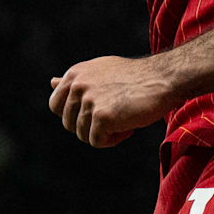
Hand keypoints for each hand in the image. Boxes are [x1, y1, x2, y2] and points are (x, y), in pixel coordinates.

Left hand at [48, 55, 180, 147]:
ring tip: (124, 119)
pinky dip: (113, 140)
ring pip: (83, 135)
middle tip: (114, 116)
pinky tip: (129, 126)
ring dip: (104, 133)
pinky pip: (97, 141)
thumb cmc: (135, 77)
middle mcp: (78, 85)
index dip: (74, 115)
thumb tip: (51, 82)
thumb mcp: (100, 72)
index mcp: (75, 74)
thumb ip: (76, 81)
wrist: (163, 78)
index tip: (96, 111)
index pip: (55, 106)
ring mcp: (88, 100)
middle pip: (69, 124)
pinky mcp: (101, 116)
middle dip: (90, 126)